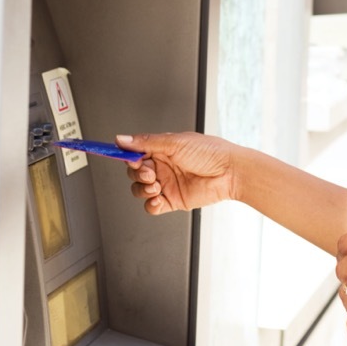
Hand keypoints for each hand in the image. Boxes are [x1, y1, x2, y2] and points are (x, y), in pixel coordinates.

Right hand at [120, 132, 235, 214]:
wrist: (230, 172)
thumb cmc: (210, 152)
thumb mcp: (175, 142)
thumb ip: (146, 143)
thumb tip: (122, 139)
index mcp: (161, 149)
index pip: (135, 152)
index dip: (125, 155)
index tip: (116, 154)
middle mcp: (162, 166)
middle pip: (135, 173)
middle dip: (137, 173)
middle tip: (150, 172)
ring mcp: (167, 184)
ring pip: (140, 190)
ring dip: (142, 189)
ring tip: (155, 185)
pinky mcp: (173, 200)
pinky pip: (152, 206)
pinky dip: (151, 205)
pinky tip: (158, 198)